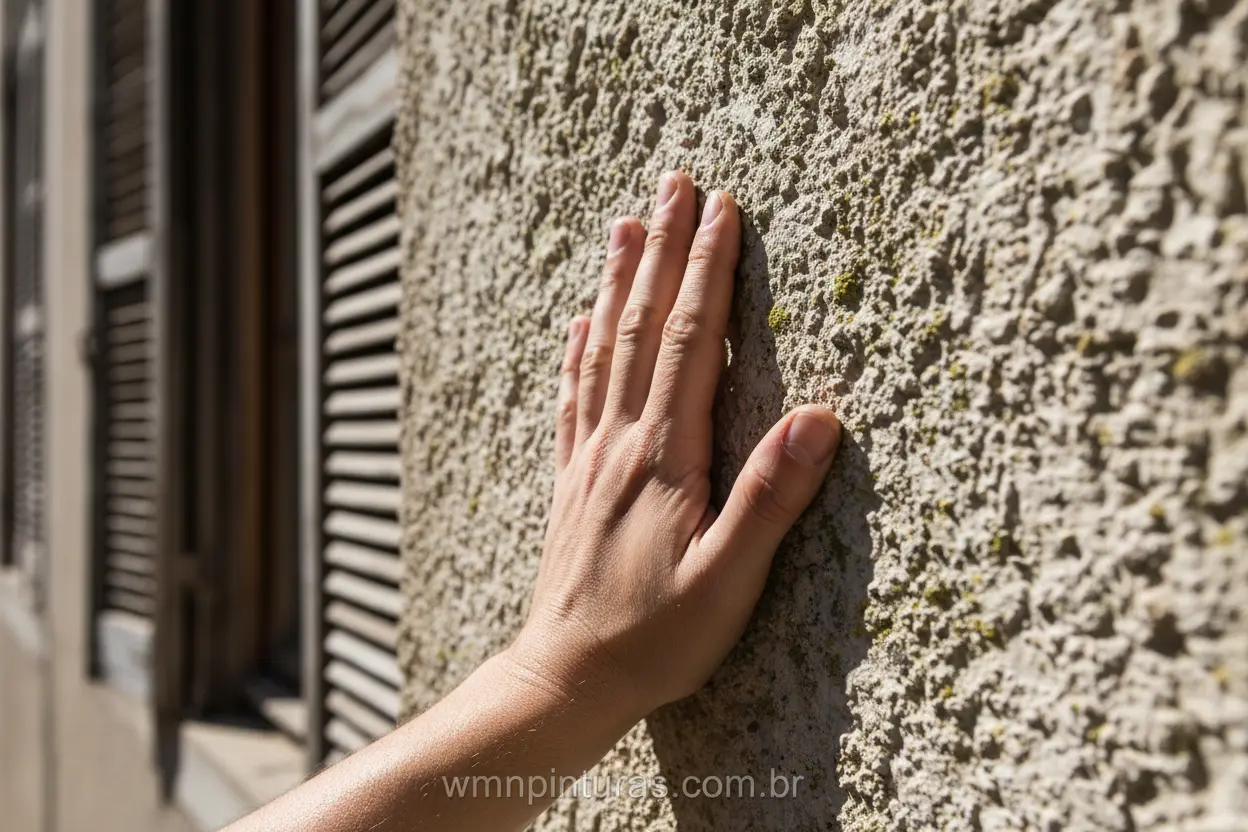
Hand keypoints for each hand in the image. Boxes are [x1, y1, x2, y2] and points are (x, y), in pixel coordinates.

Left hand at [509, 171, 841, 723]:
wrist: (565, 679)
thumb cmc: (655, 638)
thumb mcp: (730, 582)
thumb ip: (771, 499)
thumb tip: (819, 418)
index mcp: (665, 458)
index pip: (688, 343)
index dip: (707, 273)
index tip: (723, 212)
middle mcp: (621, 444)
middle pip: (640, 328)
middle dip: (663, 252)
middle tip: (674, 183)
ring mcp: (590, 460)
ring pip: (601, 351)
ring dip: (615, 284)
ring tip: (624, 226)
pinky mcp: (572, 482)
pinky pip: (572, 399)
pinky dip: (576, 351)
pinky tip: (577, 323)